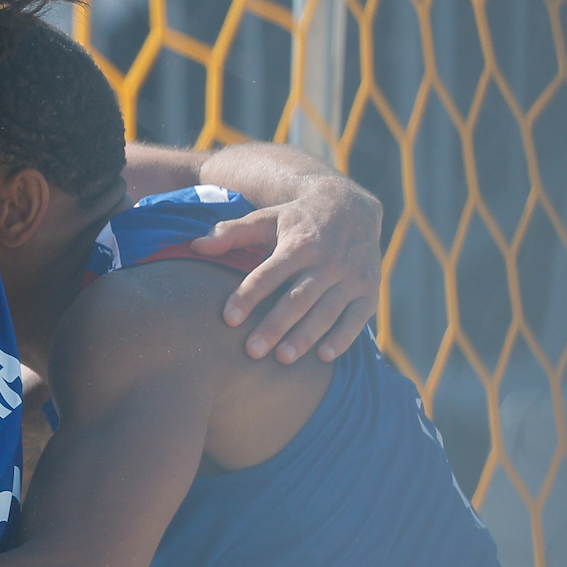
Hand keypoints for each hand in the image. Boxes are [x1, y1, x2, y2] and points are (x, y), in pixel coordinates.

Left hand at [193, 187, 380, 363]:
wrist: (351, 207)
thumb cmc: (297, 219)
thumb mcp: (266, 218)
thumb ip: (231, 233)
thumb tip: (195, 246)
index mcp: (298, 244)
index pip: (268, 274)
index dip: (248, 296)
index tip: (228, 319)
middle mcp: (328, 260)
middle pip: (298, 298)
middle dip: (275, 325)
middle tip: (252, 351)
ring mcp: (352, 276)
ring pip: (327, 311)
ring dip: (306, 336)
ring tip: (282, 359)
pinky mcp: (370, 289)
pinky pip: (357, 317)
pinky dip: (343, 337)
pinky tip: (323, 356)